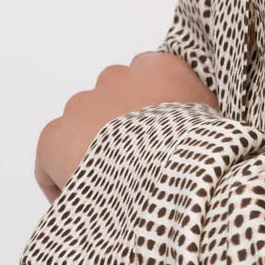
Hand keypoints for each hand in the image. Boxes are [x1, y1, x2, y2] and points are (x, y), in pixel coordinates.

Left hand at [35, 51, 219, 199]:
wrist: (165, 177)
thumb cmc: (197, 153)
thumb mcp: (212, 120)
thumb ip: (196, 109)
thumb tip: (192, 123)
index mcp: (160, 67)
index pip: (148, 78)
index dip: (148, 112)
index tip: (154, 140)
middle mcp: (117, 76)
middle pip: (113, 98)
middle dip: (118, 126)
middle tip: (132, 163)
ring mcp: (83, 103)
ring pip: (83, 123)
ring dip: (92, 144)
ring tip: (107, 183)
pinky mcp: (54, 135)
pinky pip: (52, 153)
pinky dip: (60, 174)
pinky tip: (77, 198)